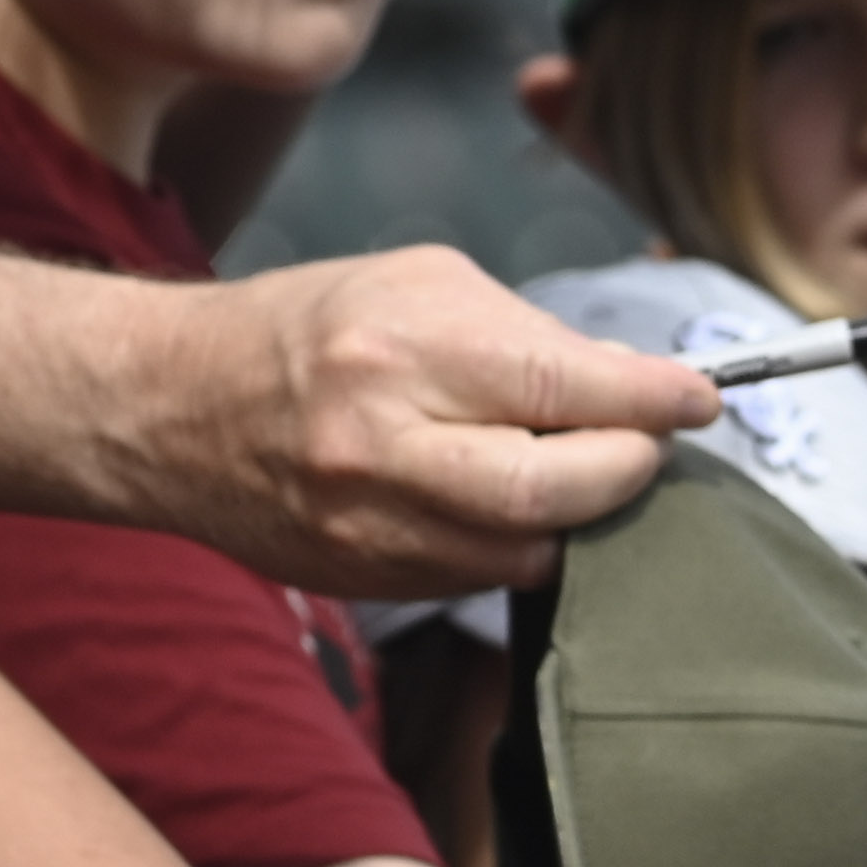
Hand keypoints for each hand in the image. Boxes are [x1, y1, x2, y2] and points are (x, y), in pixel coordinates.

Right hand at [142, 246, 719, 598]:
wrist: (168, 408)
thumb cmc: (303, 330)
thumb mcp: (417, 285)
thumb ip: (527, 334)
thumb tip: (629, 381)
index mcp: (400, 351)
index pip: (565, 384)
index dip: (652, 399)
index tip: (698, 400)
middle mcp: (382, 447)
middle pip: (556, 490)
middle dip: (628, 470)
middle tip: (647, 445)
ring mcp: (370, 528)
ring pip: (529, 552)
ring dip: (578, 517)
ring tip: (581, 471)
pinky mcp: (365, 580)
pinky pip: (481, 580)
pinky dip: (521, 547)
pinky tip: (516, 507)